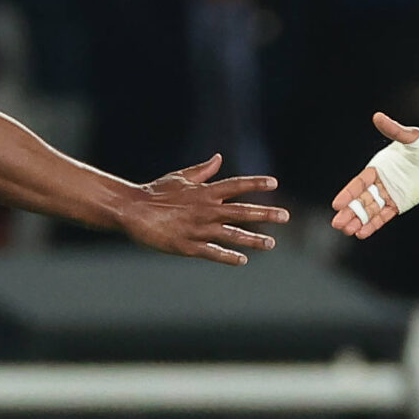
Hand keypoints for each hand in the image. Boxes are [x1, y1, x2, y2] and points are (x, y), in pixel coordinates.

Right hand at [114, 155, 287, 264]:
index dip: (255, 184)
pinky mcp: (188, 246)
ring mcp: (198, 229)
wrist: (132, 211)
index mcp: (204, 192)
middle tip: (285, 216)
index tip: (274, 183)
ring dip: (253, 239)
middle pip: (242, 211)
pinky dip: (228, 256)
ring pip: (232, 235)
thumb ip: (203, 171)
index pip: (236, 185)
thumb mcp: (180, 177)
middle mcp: (206, 210)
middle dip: (265, 214)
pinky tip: (242, 260)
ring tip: (271, 244)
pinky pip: (213, 252)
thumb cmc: (155, 192)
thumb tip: (219, 158)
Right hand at [331, 113, 418, 238]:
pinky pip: (384, 215)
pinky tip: (363, 233)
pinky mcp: (401, 203)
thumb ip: (393, 130)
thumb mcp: (410, 137)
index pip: (359, 183)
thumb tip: (377, 116)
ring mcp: (391, 194)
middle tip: (337, 224)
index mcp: (379, 167)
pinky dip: (374, 224)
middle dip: (349, 211)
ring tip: (347, 231)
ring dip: (359, 221)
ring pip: (370, 210)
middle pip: (361, 200)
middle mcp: (382, 182)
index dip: (348, 194)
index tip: (337, 204)